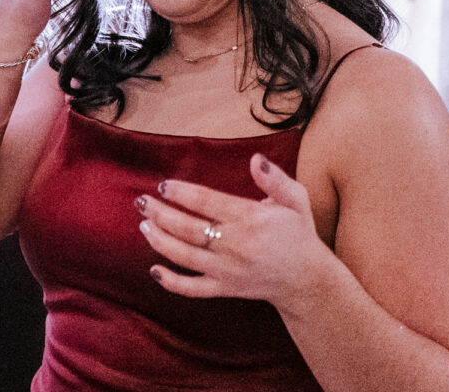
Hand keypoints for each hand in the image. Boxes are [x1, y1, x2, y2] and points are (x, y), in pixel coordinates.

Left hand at [138, 153, 333, 309]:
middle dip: (160, 213)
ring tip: (143, 224)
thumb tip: (256, 160)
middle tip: (142, 201)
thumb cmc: (297, 234)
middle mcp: (235, 245)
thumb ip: (276, 180)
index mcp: (249, 219)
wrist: (306, 280)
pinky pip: (193, 288)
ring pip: (184, 255)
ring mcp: (227, 270)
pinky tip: (154, 270)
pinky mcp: (225, 288)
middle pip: (188, 228)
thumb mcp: (296, 201)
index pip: (206, 202)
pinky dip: (171, 282)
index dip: (181, 193)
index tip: (163, 186)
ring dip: (159, 240)